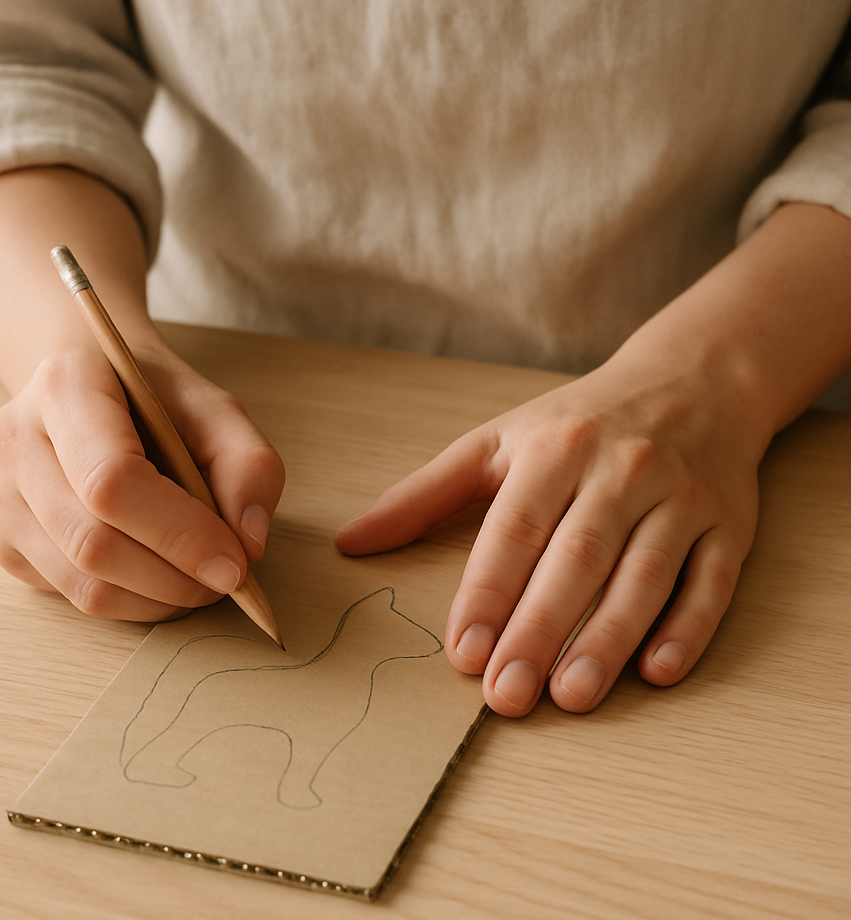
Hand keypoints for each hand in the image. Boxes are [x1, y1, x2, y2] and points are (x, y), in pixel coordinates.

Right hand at [0, 339, 284, 620]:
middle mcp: (14, 439)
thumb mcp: (217, 410)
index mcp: (65, 387)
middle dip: (175, 577)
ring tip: (200, 580)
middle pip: (93, 542)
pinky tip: (159, 573)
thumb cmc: (156, 398)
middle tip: (228, 578)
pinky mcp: (2, 541)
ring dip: (157, 598)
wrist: (95, 387)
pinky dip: (130, 601)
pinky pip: (70, 596)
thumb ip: (248, 466)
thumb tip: (248, 543)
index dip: (179, 533)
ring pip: (82, 583)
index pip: (111, 480)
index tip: (235, 563)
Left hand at [335, 348, 763, 714]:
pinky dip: (688, 628)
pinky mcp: (728, 524)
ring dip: (609, 639)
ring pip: (644, 575)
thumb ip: (423, 494)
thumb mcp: (495, 442)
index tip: (463, 652)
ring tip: (571, 696)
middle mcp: (620, 470)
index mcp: (554, 449)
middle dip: (540, 629)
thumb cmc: (577, 422)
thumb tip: (350, 542)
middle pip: (577, 558)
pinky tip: (658, 672)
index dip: (487, 591)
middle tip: (507, 695)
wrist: (691, 381)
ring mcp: (680, 497)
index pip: (515, 528)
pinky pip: (710, 581)